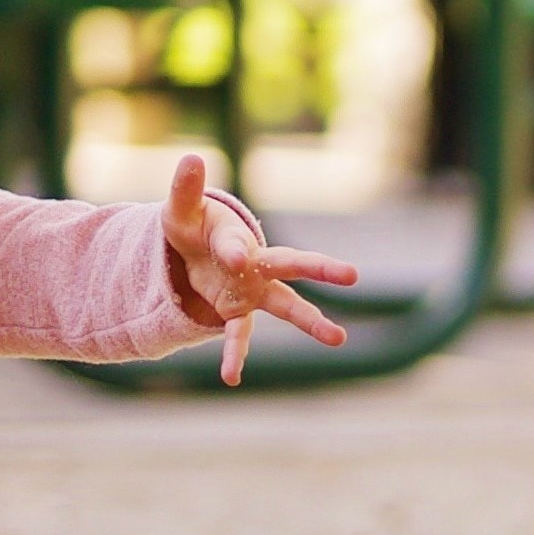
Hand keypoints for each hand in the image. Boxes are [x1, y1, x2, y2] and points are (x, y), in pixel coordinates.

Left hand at [163, 154, 358, 384]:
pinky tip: (230, 378)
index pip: (237, 244)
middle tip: (353, 275)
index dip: (233, 250)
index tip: (232, 257)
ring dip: (312, 321)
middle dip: (321, 269)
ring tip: (339, 338)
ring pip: (287, 306)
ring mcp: (252, 292)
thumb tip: (192, 156)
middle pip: (293, 265)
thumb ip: (185, 189)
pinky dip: (235, 356)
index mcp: (238, 238)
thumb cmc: (192, 227)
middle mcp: (255, 265)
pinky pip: (241, 336)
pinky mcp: (237, 312)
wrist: (190, 253)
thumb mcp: (180, 210)